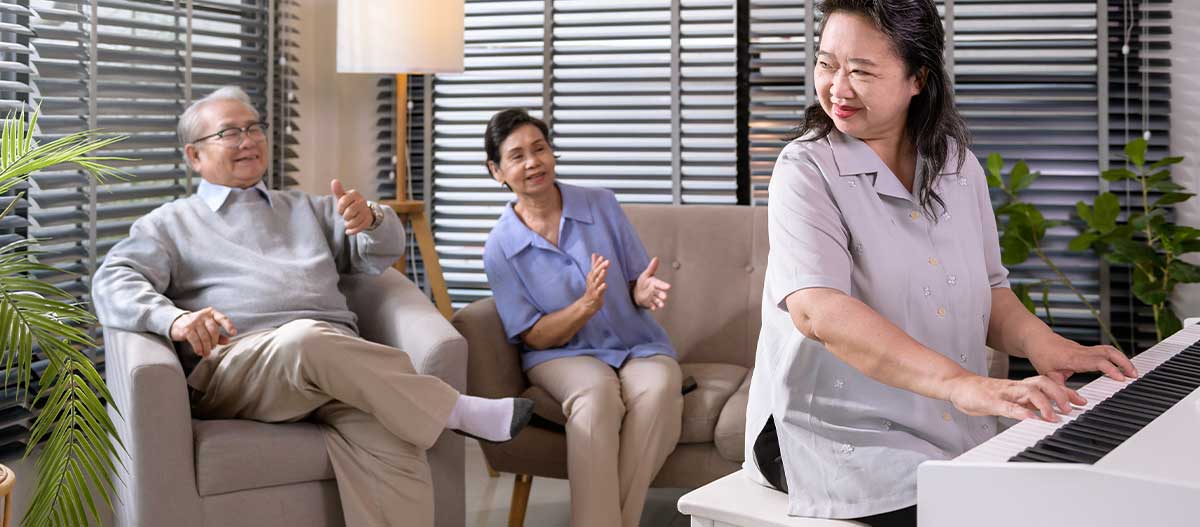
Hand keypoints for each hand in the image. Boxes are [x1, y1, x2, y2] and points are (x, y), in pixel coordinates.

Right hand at [169, 307, 236, 357]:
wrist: (177, 323)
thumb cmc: (197, 326)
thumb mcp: (208, 328)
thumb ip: (219, 334)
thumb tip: (228, 341)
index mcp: (211, 313)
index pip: (222, 318)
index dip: (229, 326)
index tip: (233, 333)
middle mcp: (203, 315)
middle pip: (213, 330)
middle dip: (214, 342)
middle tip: (212, 348)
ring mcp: (194, 321)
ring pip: (204, 337)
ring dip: (206, 348)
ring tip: (206, 353)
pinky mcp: (186, 329)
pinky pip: (195, 340)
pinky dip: (198, 348)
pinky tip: (199, 352)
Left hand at [331, 179, 372, 234]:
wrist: (363, 211)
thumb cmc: (349, 203)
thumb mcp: (343, 197)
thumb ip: (338, 191)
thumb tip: (334, 181)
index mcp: (354, 194)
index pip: (343, 202)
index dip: (340, 208)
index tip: (341, 209)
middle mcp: (362, 201)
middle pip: (349, 213)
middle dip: (345, 216)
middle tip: (346, 215)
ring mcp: (366, 211)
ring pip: (354, 222)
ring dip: (348, 224)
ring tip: (348, 222)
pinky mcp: (368, 221)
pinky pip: (358, 228)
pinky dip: (351, 231)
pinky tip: (349, 230)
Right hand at [577, 253, 608, 313]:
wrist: (587, 304)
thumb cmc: (592, 288)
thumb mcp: (593, 276)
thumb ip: (594, 265)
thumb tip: (595, 254)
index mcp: (591, 276)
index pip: (594, 268)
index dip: (597, 263)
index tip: (602, 257)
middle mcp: (591, 282)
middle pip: (595, 274)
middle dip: (601, 267)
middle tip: (607, 261)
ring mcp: (593, 289)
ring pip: (597, 282)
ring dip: (601, 276)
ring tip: (605, 270)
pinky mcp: (596, 296)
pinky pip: (599, 292)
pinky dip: (601, 288)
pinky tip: (605, 284)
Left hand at [633, 256, 670, 309]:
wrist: (637, 292)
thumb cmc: (643, 282)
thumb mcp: (646, 274)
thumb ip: (651, 267)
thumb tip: (656, 258)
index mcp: (655, 283)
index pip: (660, 284)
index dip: (664, 285)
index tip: (668, 286)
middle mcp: (655, 291)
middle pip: (660, 293)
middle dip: (662, 295)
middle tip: (665, 297)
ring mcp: (653, 298)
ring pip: (657, 300)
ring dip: (660, 303)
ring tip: (661, 305)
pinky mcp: (649, 303)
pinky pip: (652, 305)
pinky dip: (653, 306)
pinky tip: (653, 308)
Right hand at [947, 374, 1085, 422]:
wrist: (957, 386)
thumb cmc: (981, 394)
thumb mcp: (1007, 399)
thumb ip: (1024, 404)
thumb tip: (1043, 414)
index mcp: (1020, 386)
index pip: (1048, 384)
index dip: (1066, 391)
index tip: (1082, 401)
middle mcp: (1015, 387)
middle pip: (1043, 383)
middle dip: (1060, 394)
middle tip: (1072, 408)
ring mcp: (1003, 393)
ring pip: (1029, 392)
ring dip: (1045, 404)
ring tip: (1054, 416)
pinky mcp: (991, 401)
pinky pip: (1008, 406)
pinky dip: (1021, 413)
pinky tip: (1030, 420)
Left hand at [1024, 332, 1137, 384]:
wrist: (1036, 339)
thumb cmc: (1041, 355)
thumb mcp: (1048, 377)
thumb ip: (1062, 391)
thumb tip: (1077, 404)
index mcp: (1074, 358)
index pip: (1097, 361)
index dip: (1110, 369)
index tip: (1121, 379)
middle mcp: (1082, 351)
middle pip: (1109, 352)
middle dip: (1124, 363)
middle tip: (1134, 376)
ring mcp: (1085, 349)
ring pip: (1109, 350)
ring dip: (1122, 359)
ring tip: (1132, 372)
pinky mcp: (1087, 349)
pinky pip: (1105, 351)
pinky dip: (1116, 358)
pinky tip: (1120, 367)